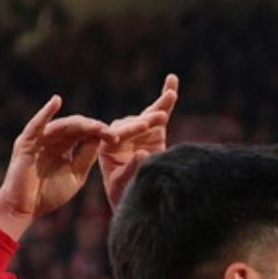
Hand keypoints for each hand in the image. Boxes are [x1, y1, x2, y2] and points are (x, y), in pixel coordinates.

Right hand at [0, 96, 111, 236]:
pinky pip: (36, 125)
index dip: (100, 133)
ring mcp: (38, 140)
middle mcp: (52, 140)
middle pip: (76, 127)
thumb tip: (101, 138)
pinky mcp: (26, 142)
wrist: (25, 209)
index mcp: (65, 148)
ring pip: (62, 125)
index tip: (116, 138)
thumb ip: (86, 156)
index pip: (85, 134)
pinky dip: (45, 112)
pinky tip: (56, 101)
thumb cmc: (48, 195)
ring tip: (96, 126)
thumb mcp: (75, 174)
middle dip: (94, 128)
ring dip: (80, 124)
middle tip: (110, 133)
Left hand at [99, 74, 178, 206]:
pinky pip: (160, 111)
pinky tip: (172, 79)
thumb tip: (144, 153)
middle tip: (154, 121)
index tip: (128, 134)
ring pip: (148, 117)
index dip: (123, 134)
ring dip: (159, 108)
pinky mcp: (154, 130)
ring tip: (170, 98)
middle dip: (143, 122)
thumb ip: (132, 168)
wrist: (135, 198)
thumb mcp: (123, 184)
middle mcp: (120, 133)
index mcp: (105, 146)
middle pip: (132, 124)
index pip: (115, 135)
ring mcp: (138, 130)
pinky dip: (166, 98)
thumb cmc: (124, 193)